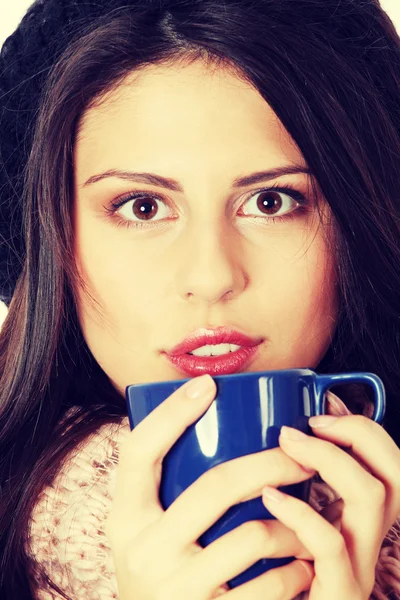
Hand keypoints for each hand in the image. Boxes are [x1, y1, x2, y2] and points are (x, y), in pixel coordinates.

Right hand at [106, 374, 318, 599]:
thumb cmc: (159, 573)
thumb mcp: (142, 533)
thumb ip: (162, 492)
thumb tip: (204, 427)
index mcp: (126, 520)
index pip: (139, 452)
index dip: (171, 414)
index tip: (207, 385)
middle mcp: (145, 552)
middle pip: (216, 485)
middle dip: (271, 462)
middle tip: (302, 455)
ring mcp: (178, 589)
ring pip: (254, 535)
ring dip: (295, 523)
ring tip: (306, 517)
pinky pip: (270, 586)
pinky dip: (296, 569)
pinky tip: (302, 563)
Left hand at [262, 392, 399, 599]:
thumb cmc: (280, 579)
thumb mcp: (296, 529)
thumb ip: (300, 495)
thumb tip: (276, 444)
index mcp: (361, 525)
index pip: (391, 468)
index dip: (365, 433)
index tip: (319, 418)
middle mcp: (370, 543)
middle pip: (395, 476)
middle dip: (358, 435)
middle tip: (310, 425)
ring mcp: (358, 569)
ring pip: (371, 498)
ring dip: (329, 459)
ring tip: (289, 445)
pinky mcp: (339, 593)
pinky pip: (330, 544)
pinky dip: (301, 512)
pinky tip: (272, 497)